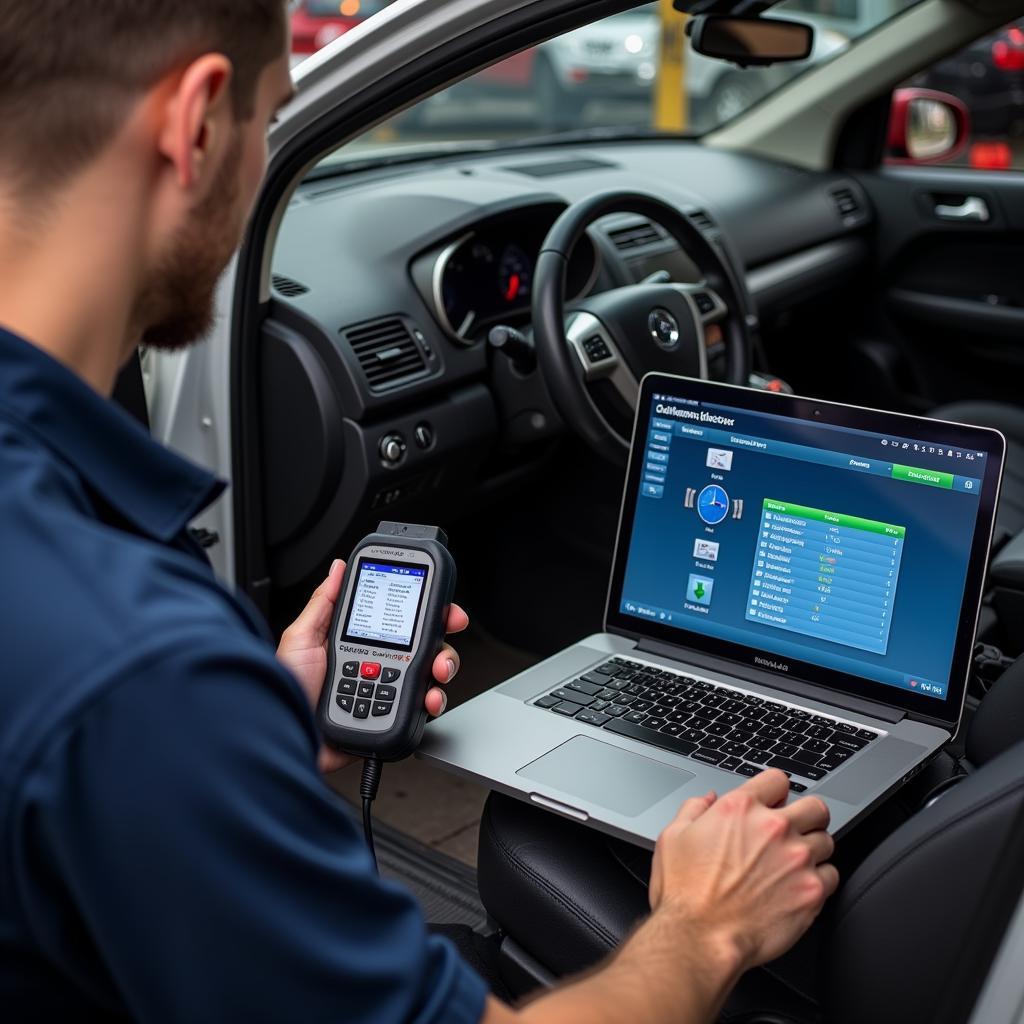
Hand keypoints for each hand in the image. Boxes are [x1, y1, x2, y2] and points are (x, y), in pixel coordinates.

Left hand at [276, 559, 469, 772]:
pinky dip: (433, 701)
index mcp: (358, 642)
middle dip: (442, 634)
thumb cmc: (288, 690)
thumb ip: (323, 603)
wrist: (290, 736)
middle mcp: (376, 665)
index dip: (422, 609)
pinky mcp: (391, 718)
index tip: (439, 602)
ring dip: (443, 666)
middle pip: (423, 644)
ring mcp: (387, 692)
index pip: (397, 621)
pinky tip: (427, 698)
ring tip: (437, 669)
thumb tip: (338, 569)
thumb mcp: (301, 638)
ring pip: (430, 674)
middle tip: (449, 628)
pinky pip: (423, 708)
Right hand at [649, 769, 837, 970]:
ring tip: (795, 862)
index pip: (777, 780)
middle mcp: (773, 828)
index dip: (775, 791)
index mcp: (740, 809)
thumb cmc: (685, 892)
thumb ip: (694, 809)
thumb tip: (708, 800)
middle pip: (815, 806)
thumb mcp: (673, 836)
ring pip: (826, 840)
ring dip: (813, 849)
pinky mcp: (811, 891)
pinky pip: (831, 875)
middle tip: (796, 829)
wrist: (700, 937)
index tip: (774, 802)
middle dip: (806, 815)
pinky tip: (800, 886)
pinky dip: (820, 879)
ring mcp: (796, 859)